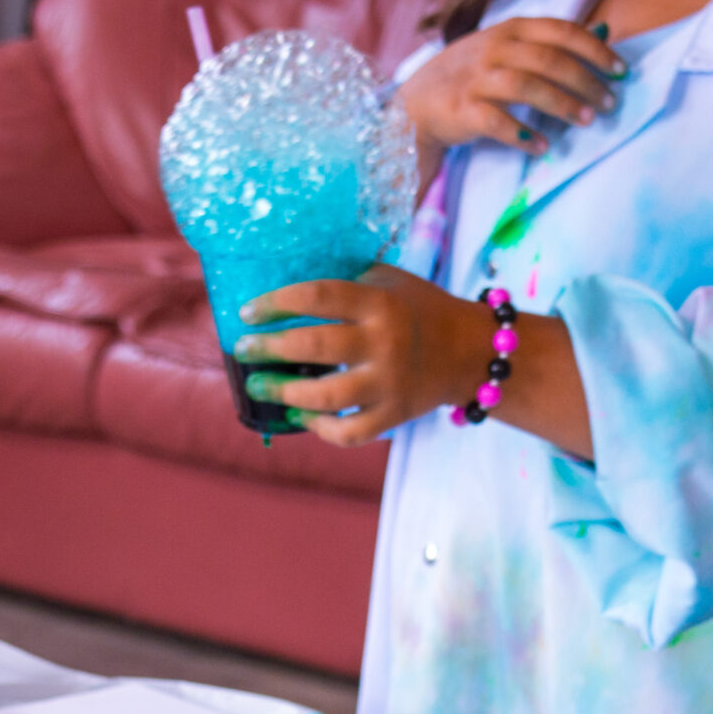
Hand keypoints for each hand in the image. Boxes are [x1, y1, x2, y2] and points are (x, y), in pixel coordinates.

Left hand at [234, 266, 486, 445]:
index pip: (318, 297)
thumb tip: (285, 283)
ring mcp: (388, 383)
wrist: (470, 351)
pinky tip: (299, 417)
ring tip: (260, 385)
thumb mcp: (388, 281)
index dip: (276, 303)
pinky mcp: (394, 415)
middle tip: (243, 349)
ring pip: (324, 396)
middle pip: (313, 346)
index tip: (248, 312)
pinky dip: (319, 429)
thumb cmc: (419, 309)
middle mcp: (383, 342)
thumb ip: (346, 282)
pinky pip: (348, 432)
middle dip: (268, 348)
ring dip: (283, 392)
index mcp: (378, 303)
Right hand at [399, 16, 624, 164]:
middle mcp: (494, 50)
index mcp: (510, 30)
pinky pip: (498, 122)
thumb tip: (603, 32)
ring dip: (562, 104)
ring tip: (586, 121)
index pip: (561, 31)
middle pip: (549, 60)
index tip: (621, 71)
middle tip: (609, 103)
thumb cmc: (470, 75)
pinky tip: (544, 146)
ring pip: (527, 87)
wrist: (414, 104)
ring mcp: (476, 80)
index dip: (595, 50)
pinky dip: (523, 135)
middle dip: (585, 81)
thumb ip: (548, 41)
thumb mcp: (506, 48)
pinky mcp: (462, 111)